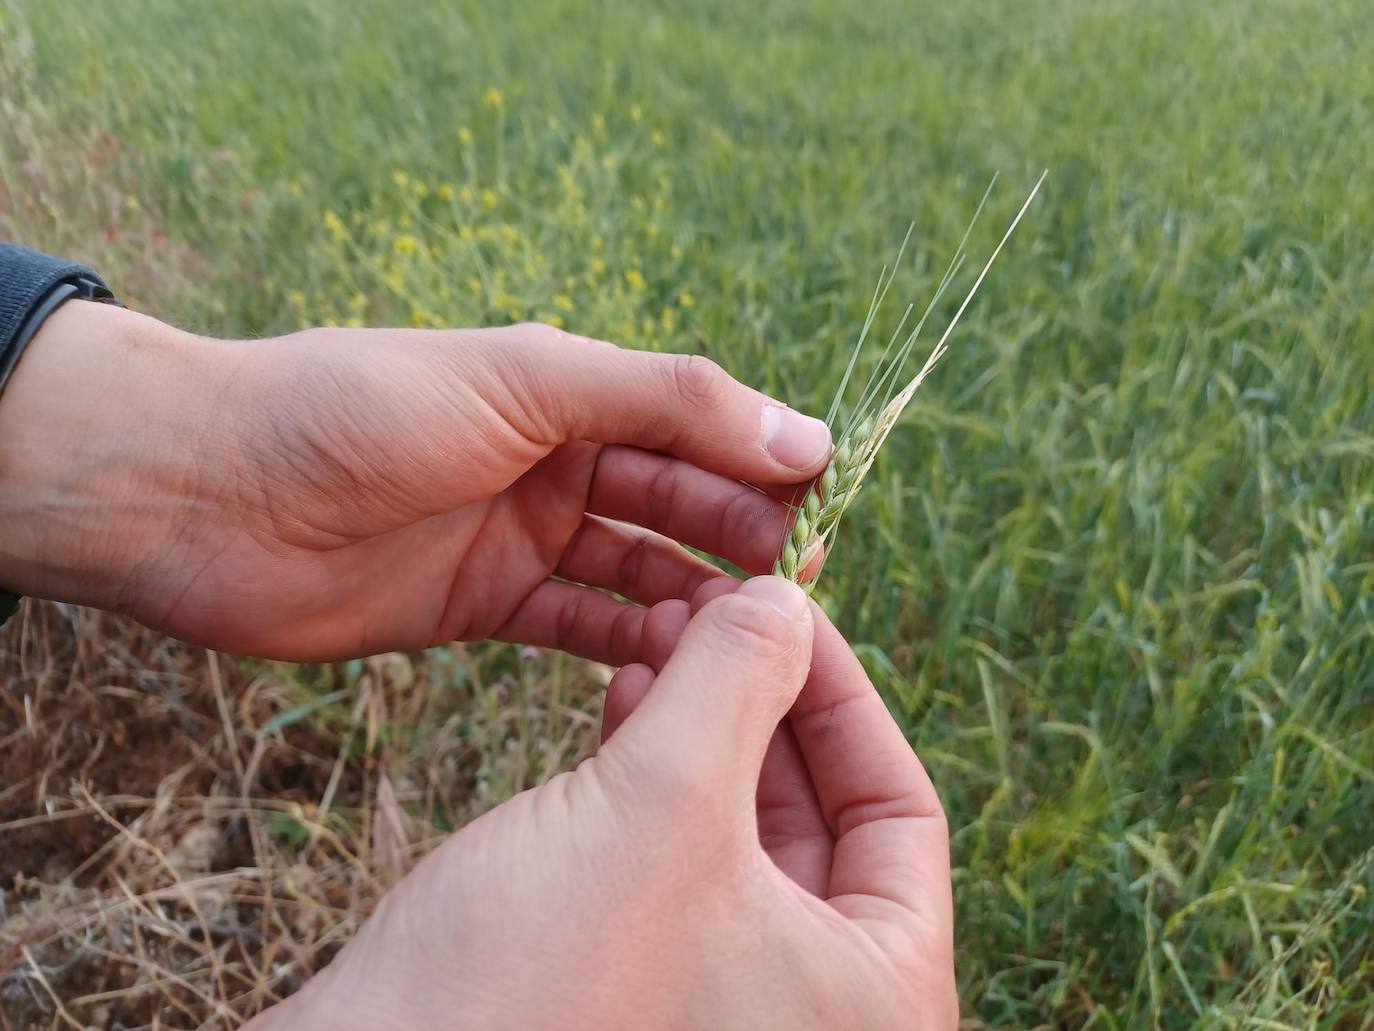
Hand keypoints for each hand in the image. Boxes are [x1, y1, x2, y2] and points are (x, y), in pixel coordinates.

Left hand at [0, 302, 830, 658]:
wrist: (207, 492)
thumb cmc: (359, 409)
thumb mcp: (525, 378)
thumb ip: (665, 401)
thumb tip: (804, 433)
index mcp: (571, 389)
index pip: (700, 424)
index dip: (762, 465)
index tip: (823, 515)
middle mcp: (556, 459)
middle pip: (681, 501)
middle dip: (739, 540)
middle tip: (794, 591)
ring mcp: (523, 536)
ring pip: (641, 570)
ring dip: (694, 600)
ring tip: (742, 639)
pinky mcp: (486, 608)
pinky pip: (581, 627)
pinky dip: (629, 645)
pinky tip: (673, 668)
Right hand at [248, 576, 955, 1029]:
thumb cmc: (535, 979)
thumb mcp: (665, 801)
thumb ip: (740, 680)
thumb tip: (786, 597)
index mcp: (875, 994)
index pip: (902, 808)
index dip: (847, 690)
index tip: (792, 606)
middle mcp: (814, 1007)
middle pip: (824, 812)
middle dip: (764, 695)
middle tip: (720, 607)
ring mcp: (730, 999)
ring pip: (745, 825)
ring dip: (707, 721)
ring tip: (663, 633)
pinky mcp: (646, 978)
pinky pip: (682, 853)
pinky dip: (660, 773)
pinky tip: (623, 699)